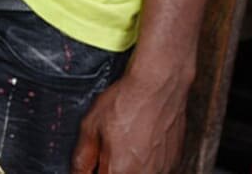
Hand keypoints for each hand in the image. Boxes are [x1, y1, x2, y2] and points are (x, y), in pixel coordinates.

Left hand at [70, 66, 190, 173]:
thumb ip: (83, 156)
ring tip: (124, 143)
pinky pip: (154, 169)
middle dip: (109, 167)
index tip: (92, 164)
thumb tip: (78, 171)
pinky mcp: (173, 161)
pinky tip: (139, 143)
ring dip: (127, 166)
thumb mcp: (91, 126)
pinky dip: (143, 161)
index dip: (93, 171)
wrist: (159, 85)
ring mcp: (163, 169)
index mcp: (121, 170)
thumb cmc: (128, 101)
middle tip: (106, 151)